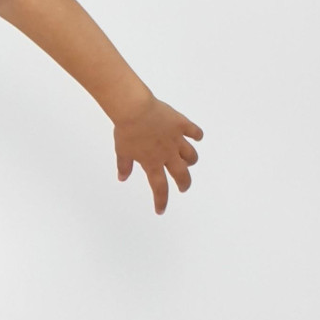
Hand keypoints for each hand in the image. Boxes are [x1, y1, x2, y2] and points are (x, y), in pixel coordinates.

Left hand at [113, 93, 203, 214]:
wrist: (135, 109)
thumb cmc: (126, 130)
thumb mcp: (122, 151)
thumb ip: (124, 166)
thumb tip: (122, 178)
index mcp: (152, 163)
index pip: (159, 188)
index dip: (161, 201)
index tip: (160, 210)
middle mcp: (167, 154)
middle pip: (182, 174)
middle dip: (184, 183)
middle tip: (183, 187)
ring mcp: (176, 139)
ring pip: (191, 155)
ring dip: (191, 161)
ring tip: (188, 162)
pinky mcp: (181, 124)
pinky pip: (194, 131)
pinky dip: (197, 135)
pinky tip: (196, 136)